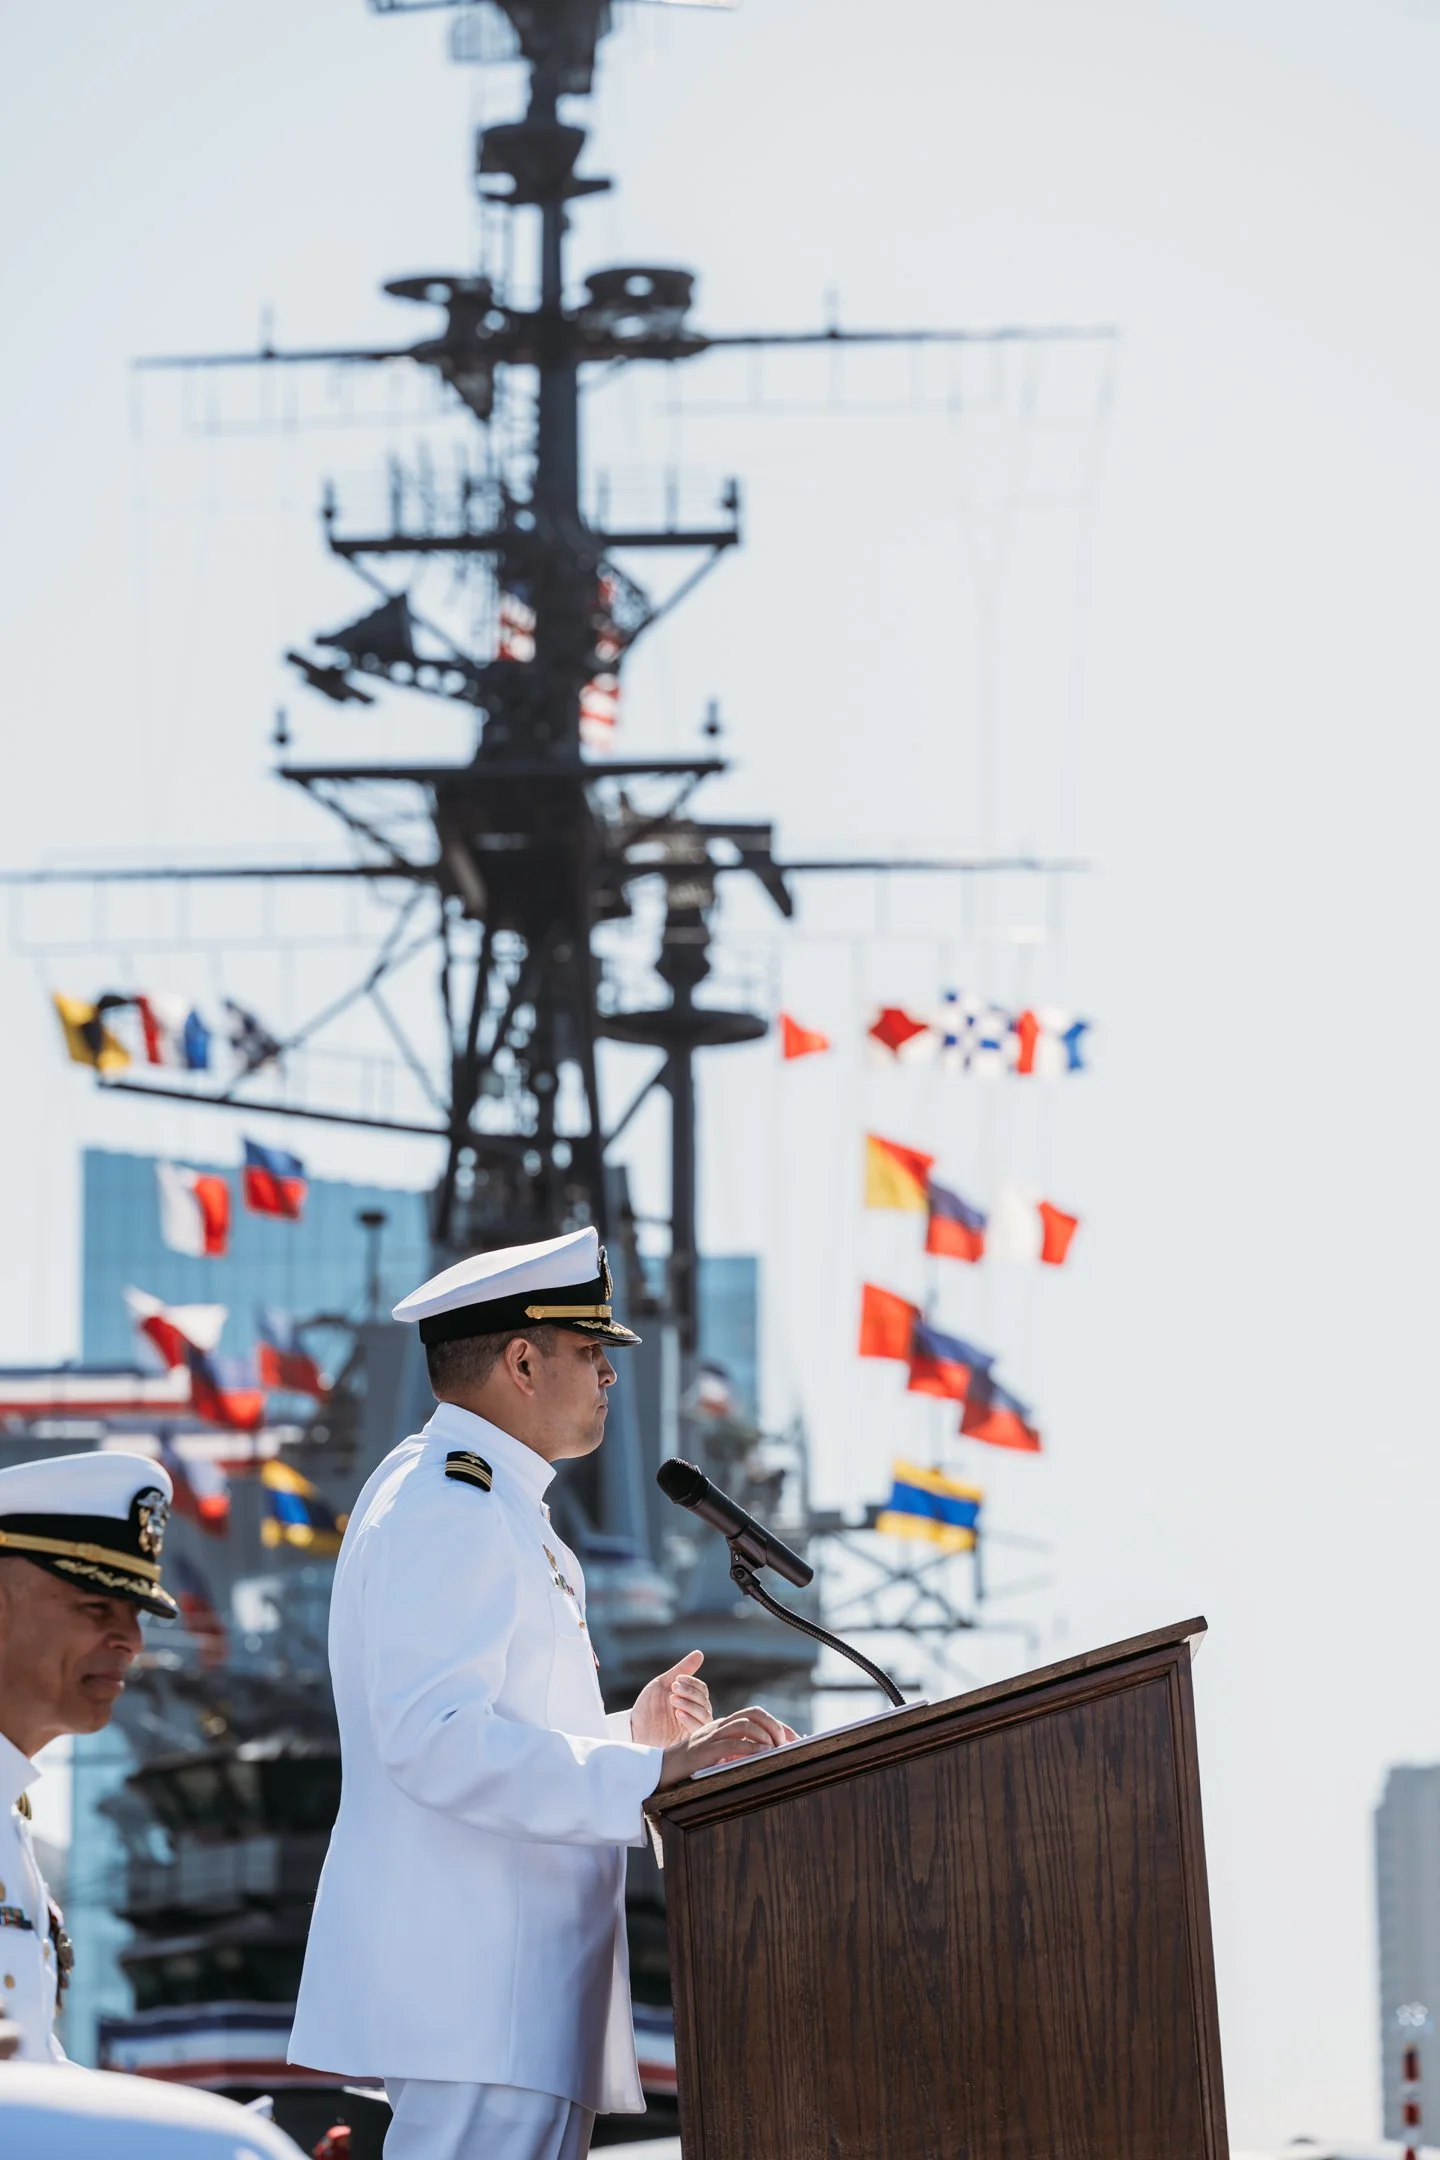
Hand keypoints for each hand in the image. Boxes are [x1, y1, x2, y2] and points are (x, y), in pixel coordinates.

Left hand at [629, 1649, 711, 1746]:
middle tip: (673, 1689)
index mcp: (690, 1700)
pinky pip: (698, 1731)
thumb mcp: (663, 1684)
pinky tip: (679, 1714)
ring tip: (673, 1700)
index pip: (702, 1690)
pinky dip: (691, 1720)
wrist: (633, 1728)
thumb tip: (699, 1653)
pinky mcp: (687, 1741)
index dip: (692, 1683)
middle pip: (705, 1702)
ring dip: (691, 1705)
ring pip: (705, 1715)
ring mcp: (691, 1727)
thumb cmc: (648, 1706)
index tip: (677, 1679)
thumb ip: (682, 1670)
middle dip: (690, 1693)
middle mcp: (694, 1714)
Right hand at [657, 1705, 800, 1788]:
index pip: (755, 1715)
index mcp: (723, 1726)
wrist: (658, 1772)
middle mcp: (718, 1726)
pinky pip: (731, 1743)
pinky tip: (762, 1755)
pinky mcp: (704, 1750)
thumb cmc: (688, 1769)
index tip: (796, 1739)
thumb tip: (764, 1760)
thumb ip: (735, 1754)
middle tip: (788, 1744)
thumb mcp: (716, 1758)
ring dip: (766, 1735)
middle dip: (775, 1725)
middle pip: (753, 1713)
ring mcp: (710, 1736)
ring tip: (776, 1750)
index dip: (778, 1725)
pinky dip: (751, 1747)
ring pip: (745, 1724)